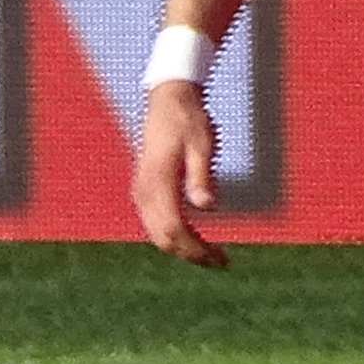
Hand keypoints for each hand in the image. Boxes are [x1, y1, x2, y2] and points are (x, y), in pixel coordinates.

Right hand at [132, 77, 230, 271]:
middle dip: (191, 255)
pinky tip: (193, 238)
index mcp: (158, 183)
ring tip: (209, 254)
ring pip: (157, 235)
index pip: (175, 230)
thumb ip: (201, 176)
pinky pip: (155, 224)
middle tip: (220, 262)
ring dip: (182, 248)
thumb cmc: (189, 121)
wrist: (167, 101)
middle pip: (164, 238)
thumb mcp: (202, 145)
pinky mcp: (144, 191)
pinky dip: (173, 237)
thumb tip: (207, 206)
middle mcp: (144, 192)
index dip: (197, 249)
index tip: (222, 258)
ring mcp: (141, 192)